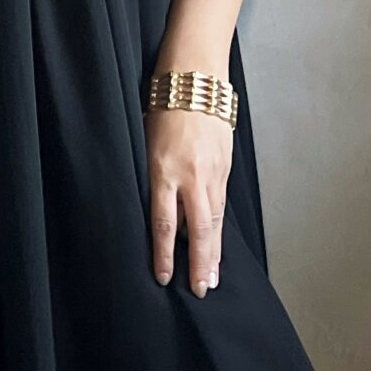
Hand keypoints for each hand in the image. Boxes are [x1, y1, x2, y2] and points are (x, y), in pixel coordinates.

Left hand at [146, 107, 231, 293]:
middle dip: (199, 263)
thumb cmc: (162, 108)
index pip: (163, 223)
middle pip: (197, 229)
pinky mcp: (224, 168)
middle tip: (200, 290)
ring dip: (213, 252)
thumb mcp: (146, 144)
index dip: (164, 254)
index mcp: (163, 170)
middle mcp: (190, 176)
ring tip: (212, 277)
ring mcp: (212, 173)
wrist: (196, 80)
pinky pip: (220, 205)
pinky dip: (218, 229)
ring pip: (214, 221)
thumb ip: (151, 179)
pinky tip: (217, 245)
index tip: (164, 278)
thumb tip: (155, 212)